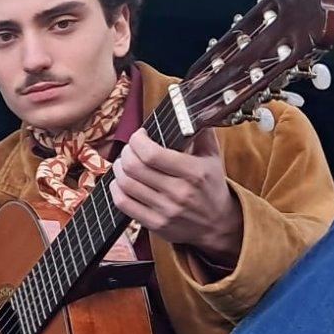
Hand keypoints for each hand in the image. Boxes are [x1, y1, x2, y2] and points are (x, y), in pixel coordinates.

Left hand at [109, 127, 242, 266]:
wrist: (218, 224)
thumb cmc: (211, 187)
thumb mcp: (213, 158)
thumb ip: (201, 133)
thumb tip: (189, 110)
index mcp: (194, 172)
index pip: (152, 154)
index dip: (137, 140)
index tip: (139, 135)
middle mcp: (179, 192)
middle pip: (134, 167)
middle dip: (126, 152)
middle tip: (130, 149)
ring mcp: (166, 210)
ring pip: (125, 184)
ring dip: (118, 169)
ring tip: (124, 163)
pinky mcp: (155, 224)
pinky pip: (123, 204)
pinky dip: (116, 189)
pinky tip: (121, 182)